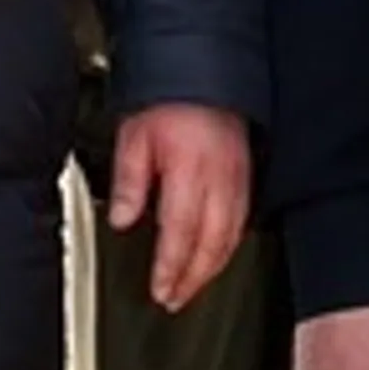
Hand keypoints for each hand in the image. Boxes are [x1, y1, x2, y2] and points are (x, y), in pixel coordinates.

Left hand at [107, 101, 253, 310]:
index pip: (181, 234)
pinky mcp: (245, 175)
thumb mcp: (133, 136)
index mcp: (189, 173)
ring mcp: (237, 180)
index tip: (161, 290)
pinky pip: (241, 221)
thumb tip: (123, 220)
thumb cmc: (168, 99)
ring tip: (192, 286)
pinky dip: (228, 246)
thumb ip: (130, 182)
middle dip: (193, 279)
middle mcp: (219, 182)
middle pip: (211, 245)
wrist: (203, 70)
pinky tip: (216, 255)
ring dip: (211, 269)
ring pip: (230, 238)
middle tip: (175, 299)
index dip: (171, 269)